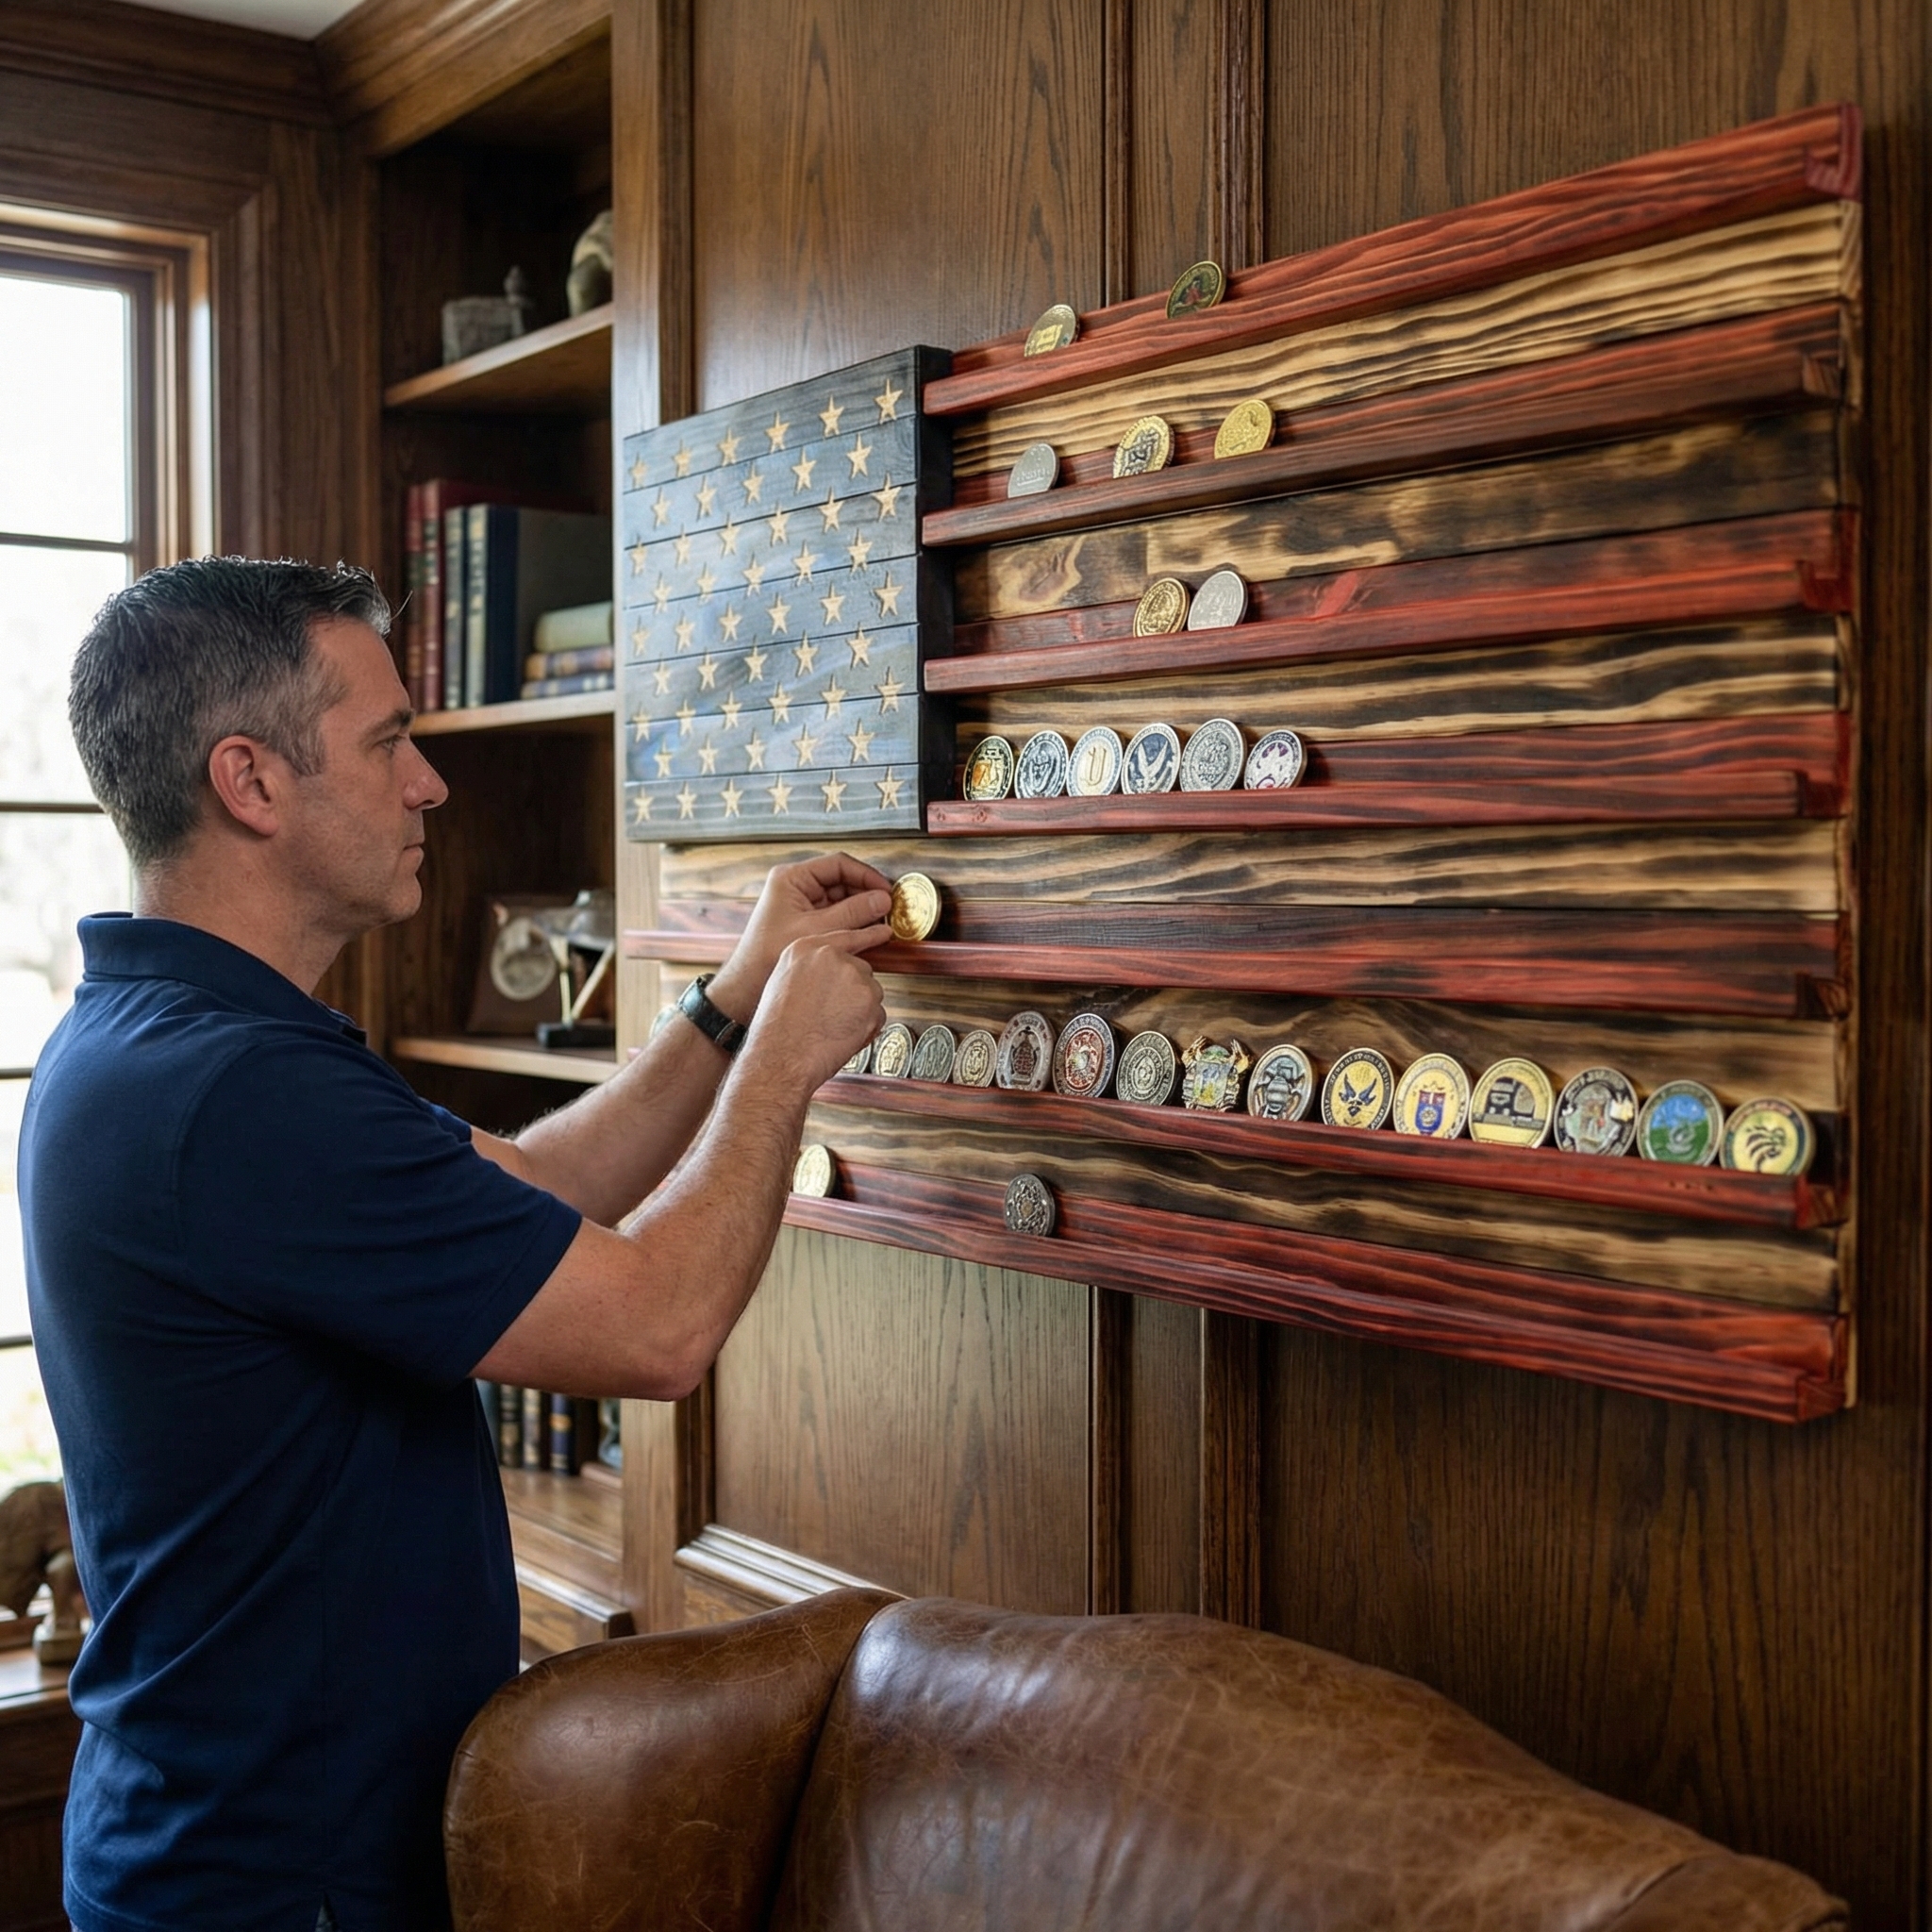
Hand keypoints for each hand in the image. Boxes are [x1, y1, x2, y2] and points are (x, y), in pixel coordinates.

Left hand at [707, 853, 892, 1021]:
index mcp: (791, 878)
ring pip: (843, 900)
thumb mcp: (817, 931)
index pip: (837, 864)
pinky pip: (837, 917)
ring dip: (863, 911)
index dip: (866, 875)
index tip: (885, 890)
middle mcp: (797, 887)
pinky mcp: (808, 923)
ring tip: (882, 923)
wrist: (748, 986)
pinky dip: (854, 924)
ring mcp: (803, 905)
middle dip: (867, 895)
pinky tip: (869, 934)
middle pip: (843, 881)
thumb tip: (882, 900)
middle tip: (888, 909)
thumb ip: (853, 914)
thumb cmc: (767, 956)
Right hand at [745, 927, 890, 1089]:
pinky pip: (878, 1013)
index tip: (883, 934)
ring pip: (870, 991)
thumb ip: (808, 969)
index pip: (844, 937)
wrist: (783, 1055)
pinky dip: (868, 1027)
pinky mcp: (869, 998)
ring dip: (860, 1010)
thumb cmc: (776, 1029)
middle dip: (852, 991)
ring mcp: (853, 975)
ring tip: (833, 1026)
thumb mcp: (781, 983)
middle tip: (832, 1013)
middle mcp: (832, 956)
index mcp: (806, 948)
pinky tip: (843, 1036)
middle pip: (859, 969)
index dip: (863, 940)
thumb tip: (827, 976)